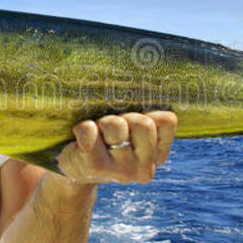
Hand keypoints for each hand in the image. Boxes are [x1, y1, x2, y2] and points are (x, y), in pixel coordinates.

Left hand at [56, 111, 176, 185]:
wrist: (74, 170)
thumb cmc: (106, 140)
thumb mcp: (131, 130)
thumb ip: (144, 113)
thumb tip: (144, 72)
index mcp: (158, 156)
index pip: (167, 121)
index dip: (148, 112)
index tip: (132, 122)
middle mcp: (144, 168)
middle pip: (143, 123)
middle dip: (124, 117)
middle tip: (110, 128)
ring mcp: (121, 170)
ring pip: (117, 125)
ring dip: (103, 121)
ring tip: (97, 133)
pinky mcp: (95, 167)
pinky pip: (89, 131)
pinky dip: (83, 128)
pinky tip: (80, 140)